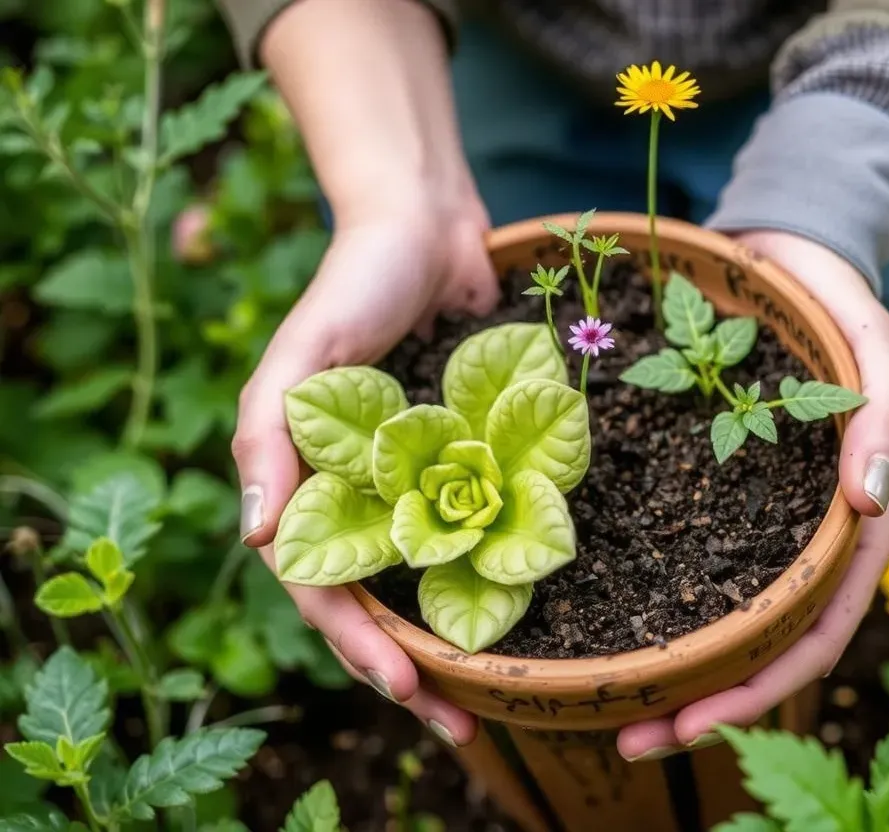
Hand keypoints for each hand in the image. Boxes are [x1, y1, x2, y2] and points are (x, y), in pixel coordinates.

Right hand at [232, 192, 498, 745]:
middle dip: (411, 667)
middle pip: (380, 603)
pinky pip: (475, 528)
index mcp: (313, 487)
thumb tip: (259, 538)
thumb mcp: (300, 353)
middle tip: (462, 722)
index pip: (328, 589)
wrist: (425, 231)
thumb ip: (268, 438)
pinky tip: (526, 611)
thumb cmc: (354, 285)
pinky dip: (489, 573)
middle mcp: (362, 497)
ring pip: (428, 581)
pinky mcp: (466, 461)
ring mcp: (416, 484)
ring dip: (452, 639)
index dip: (363, 644)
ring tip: (495, 695)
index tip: (412, 689)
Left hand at [617, 230, 888, 759]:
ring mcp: (755, 525)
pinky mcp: (711, 497)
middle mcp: (802, 543)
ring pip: (720, 625)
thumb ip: (880, 421)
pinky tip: (606, 634)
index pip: (816, 633)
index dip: (761, 688)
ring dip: (675, 679)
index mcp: (850, 528)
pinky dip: (655, 614)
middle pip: (761, 652)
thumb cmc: (835, 306)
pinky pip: (686, 568)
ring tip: (609, 719)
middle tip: (632, 742)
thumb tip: (872, 506)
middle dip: (705, 708)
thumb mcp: (872, 348)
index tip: (696, 723)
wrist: (780, 262)